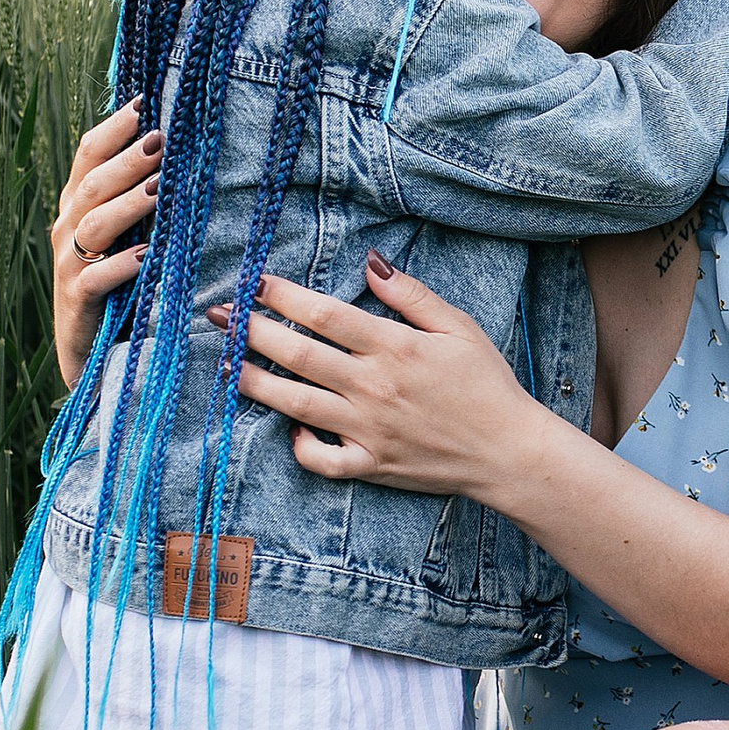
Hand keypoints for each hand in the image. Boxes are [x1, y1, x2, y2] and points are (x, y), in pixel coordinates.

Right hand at [51, 101, 160, 386]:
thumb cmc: (117, 280)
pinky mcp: (77, 298)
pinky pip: (96, 277)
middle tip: (162, 140)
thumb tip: (170, 144)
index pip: (88, 154)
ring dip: (129, 204)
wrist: (89, 347)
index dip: (114, 127)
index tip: (145, 102)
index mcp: (76, 204)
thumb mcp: (123, 232)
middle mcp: (66, 227)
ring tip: (161, 190)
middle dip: (128, 160)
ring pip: (94, 224)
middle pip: (93, 183)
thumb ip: (136, 193)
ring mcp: (68, 263)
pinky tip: (146, 256)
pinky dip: (121, 265)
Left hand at [212, 259, 541, 494]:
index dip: (283, 295)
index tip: (254, 281)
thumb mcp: (458, 328)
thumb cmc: (487, 385)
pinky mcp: (370, 466)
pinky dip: (297, 445)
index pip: (325, 315)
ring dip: (254, 382)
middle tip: (219, 316)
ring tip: (224, 365)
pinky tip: (289, 425)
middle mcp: (373, 388)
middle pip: (298, 354)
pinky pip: (320, 460)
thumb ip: (410, 295)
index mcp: (395, 348)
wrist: (508, 452)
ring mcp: (367, 430)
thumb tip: (370, 263)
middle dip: (251, 331)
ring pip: (295, 404)